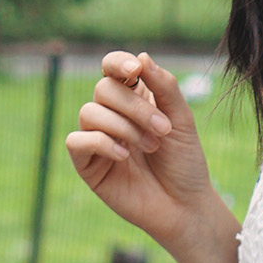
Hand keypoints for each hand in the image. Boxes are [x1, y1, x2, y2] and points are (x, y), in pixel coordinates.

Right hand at [65, 49, 217, 252]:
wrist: (186, 205)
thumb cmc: (184, 162)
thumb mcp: (182, 120)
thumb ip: (164, 87)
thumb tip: (141, 57)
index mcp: (134, 99)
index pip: (112, 69)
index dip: (118, 63)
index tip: (135, 72)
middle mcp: (112, 116)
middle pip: (102, 89)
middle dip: (134, 107)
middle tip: (162, 130)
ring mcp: (97, 140)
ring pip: (88, 112)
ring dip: (123, 127)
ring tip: (151, 147)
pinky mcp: (88, 165)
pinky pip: (76, 141)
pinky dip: (101, 143)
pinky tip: (124, 156)